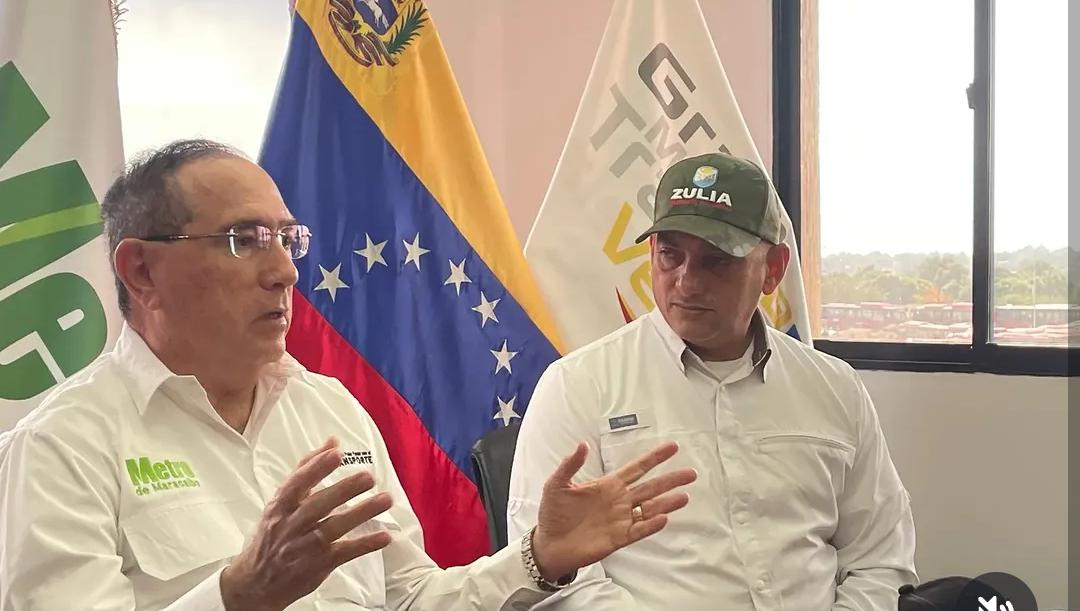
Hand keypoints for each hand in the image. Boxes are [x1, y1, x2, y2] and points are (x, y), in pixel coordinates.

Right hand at [221, 438, 393, 610]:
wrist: (256, 582)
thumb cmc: (275, 533)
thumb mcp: (282, 501)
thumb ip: (307, 469)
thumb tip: (332, 441)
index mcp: (281, 505)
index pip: (297, 483)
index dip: (316, 468)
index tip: (336, 453)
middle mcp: (291, 525)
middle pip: (317, 505)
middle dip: (343, 490)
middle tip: (368, 477)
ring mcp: (305, 547)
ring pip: (333, 528)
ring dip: (361, 513)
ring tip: (385, 499)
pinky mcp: (319, 565)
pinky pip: (344, 553)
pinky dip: (364, 544)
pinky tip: (384, 536)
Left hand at [531, 442, 695, 580]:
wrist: (548, 543)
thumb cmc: (553, 513)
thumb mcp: (557, 484)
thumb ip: (570, 465)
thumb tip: (583, 445)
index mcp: (608, 485)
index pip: (637, 468)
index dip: (654, 458)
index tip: (672, 448)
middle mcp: (619, 501)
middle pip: (650, 487)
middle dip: (670, 480)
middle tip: (691, 473)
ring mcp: (620, 519)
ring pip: (649, 509)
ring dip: (667, 503)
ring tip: (684, 496)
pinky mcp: (618, 538)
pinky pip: (638, 530)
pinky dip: (651, 525)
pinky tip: (663, 518)